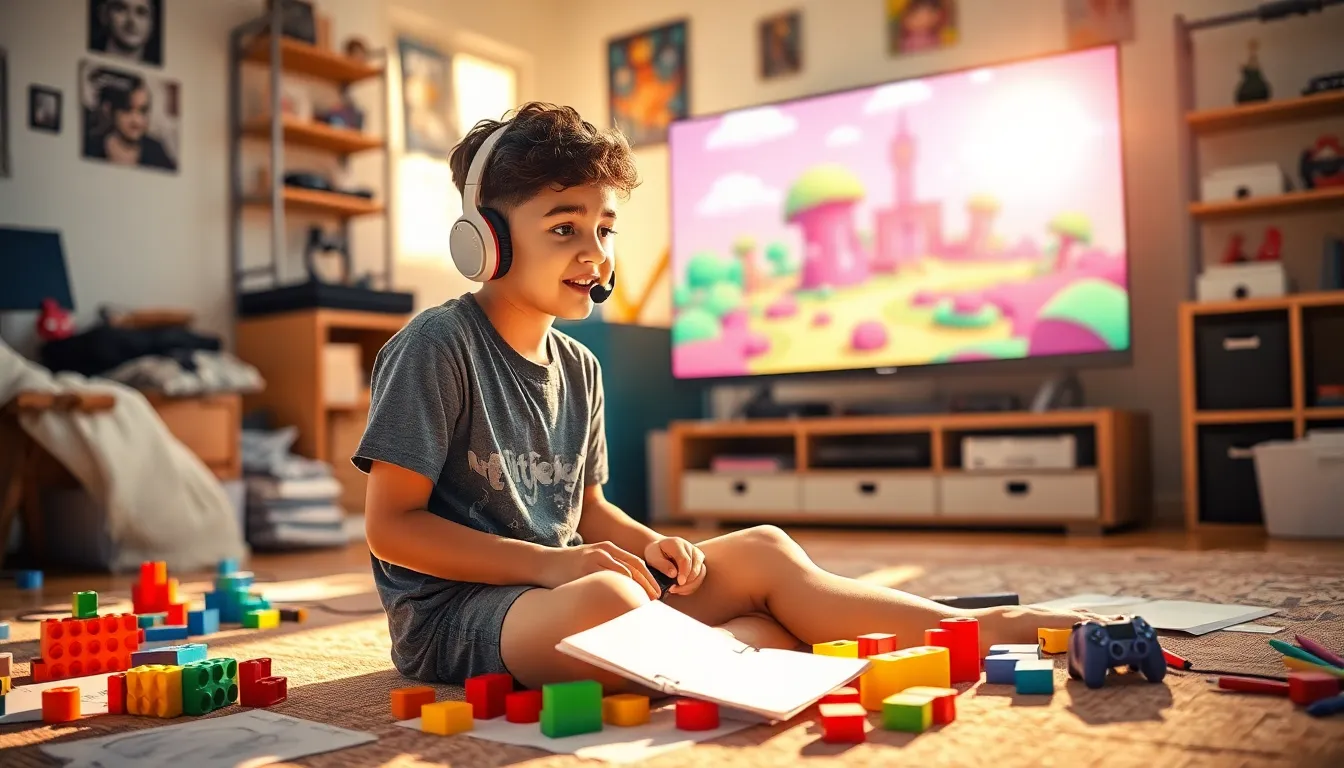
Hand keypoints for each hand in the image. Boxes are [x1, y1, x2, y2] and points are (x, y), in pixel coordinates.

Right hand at [536, 541, 660, 599]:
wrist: (543, 562)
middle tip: (656, 600)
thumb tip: (626, 585)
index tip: (657, 592)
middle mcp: (604, 551)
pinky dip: (620, 591)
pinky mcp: (585, 570)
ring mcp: (595, 559)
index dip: (649, 578)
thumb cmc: (568, 565)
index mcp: (608, 548)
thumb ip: (607, 567)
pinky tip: (624, 602)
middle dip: (649, 585)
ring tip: (643, 604)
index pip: (636, 563)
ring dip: (637, 589)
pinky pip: (608, 581)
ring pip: (626, 574)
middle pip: (635, 568)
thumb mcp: (591, 559)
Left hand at [644, 537, 706, 596]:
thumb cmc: (655, 553)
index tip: (679, 583)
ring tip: (678, 590)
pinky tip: (683, 589)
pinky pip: (701, 575)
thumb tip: (674, 575)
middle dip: (688, 581)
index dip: (684, 573)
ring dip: (692, 584)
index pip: (685, 559)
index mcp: (676, 543)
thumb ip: (662, 565)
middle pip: (696, 566)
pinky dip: (694, 584)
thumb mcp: (652, 557)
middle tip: (674, 589)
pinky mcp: (698, 560)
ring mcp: (695, 553)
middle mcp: (689, 547)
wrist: (660, 549)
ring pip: (701, 571)